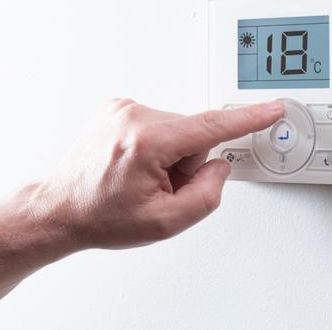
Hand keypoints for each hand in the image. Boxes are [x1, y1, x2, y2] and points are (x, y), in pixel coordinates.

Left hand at [35, 99, 283, 250]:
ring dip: (168, 156)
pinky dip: (154, 146)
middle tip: (157, 189)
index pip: (211, 126)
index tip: (271, 108)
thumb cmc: (101, 216)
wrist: (60, 209)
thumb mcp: (164, 223)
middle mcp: (133, 116)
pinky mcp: (116, 109)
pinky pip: (157, 125)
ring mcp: (122, 109)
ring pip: (176, 130)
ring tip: (139, 179)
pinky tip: (132, 167)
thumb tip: (219, 167)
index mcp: (147, 141)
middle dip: (185, 164)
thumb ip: (206, 195)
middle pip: (193, 135)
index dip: (247, 119)